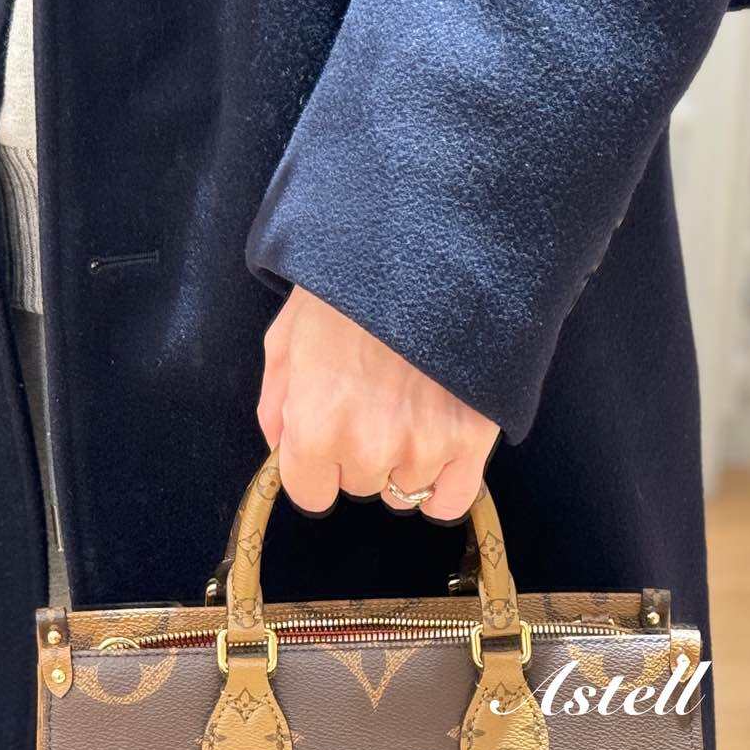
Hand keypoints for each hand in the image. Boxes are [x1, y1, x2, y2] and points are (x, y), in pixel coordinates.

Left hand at [256, 286, 499, 523]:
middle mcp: (367, 450)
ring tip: (412, 406)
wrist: (426, 247)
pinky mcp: (471, 441)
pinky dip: (444, 485)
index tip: (328, 438)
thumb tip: (282, 448)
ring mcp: (423, 449)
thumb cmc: (348, 287)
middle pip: (360, 486)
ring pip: (405, 491)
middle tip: (375, 399)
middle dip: (361, 453)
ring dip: (405, 461)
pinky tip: (439, 450)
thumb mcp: (289, 335)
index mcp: (314, 428)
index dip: (316, 467)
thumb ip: (277, 402)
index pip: (310, 494)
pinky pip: (451, 501)